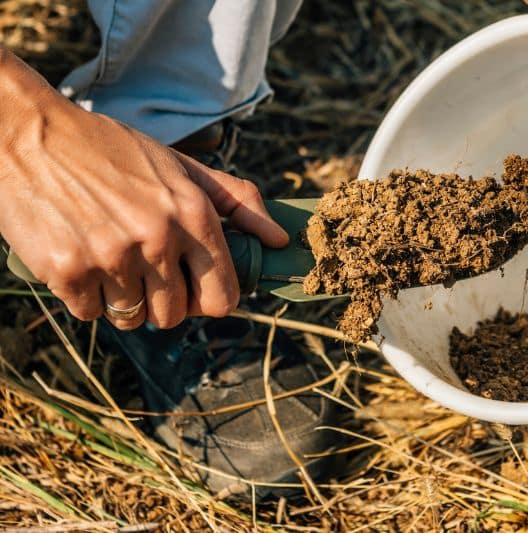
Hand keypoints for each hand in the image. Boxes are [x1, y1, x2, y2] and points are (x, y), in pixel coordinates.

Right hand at [0, 48, 288, 329]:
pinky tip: (82, 259)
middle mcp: (157, 239)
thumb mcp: (180, 165)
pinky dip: (87, 296)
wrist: (30, 133)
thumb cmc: (111, 149)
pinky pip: (91, 313)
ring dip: (126, 300)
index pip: (223, 297)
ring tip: (113, 262)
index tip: (196, 289)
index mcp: (192, 213)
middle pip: (177, 316)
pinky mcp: (67, 271)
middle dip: (164, 301)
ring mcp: (111, 258)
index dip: (211, 300)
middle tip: (146, 272)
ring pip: (134, 318)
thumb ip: (235, 202)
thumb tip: (279, 238)